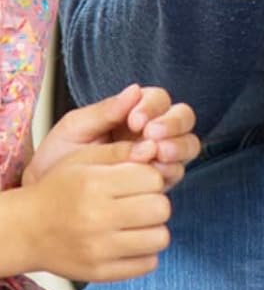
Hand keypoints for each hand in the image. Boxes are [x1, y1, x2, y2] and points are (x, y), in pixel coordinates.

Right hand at [9, 144, 172, 282]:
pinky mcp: (99, 273)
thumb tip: (154, 147)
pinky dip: (146, 253)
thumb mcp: (83, 159)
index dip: (152, 177)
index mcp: (96, 185)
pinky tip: (130, 242)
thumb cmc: (59, 190)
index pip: (154, 179)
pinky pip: (147, 264)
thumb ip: (120, 151)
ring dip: (154, 229)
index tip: (139, 181)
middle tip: (140, 202)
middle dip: (156, 202)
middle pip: (161, 209)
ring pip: (159, 238)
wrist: (25, 231)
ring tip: (137, 223)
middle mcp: (97, 218)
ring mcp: (98, 250)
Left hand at [25, 84, 200, 190]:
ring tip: (159, 154)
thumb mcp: (74, 130)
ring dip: (179, 145)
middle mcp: (153, 131)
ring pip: (189, 142)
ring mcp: (159, 156)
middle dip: (173, 123)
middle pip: (183, 116)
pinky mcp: (158, 182)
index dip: (153, 106)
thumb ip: (104, 111)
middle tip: (153, 134)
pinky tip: (156, 174)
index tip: (135, 119)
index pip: (158, 99)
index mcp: (134, 112)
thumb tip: (134, 90)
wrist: (49, 199)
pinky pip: (177, 171)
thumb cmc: (58, 159)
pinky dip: (172, 170)